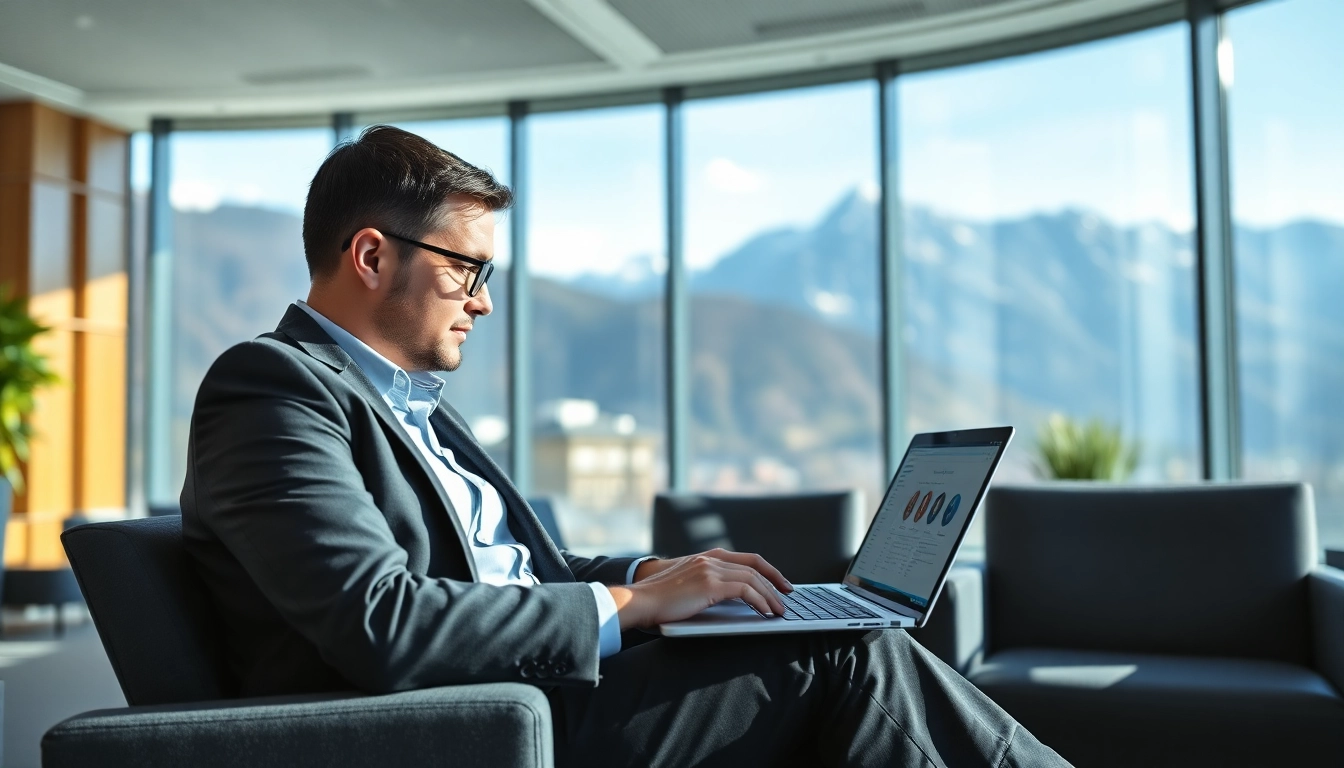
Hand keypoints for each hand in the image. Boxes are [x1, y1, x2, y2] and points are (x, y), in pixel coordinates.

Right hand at [610, 549, 792, 630]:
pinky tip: (764, 611)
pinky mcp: (710, 584)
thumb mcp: (687, 586)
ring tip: (779, 610)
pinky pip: (745, 590)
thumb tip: (731, 599)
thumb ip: (706, 585)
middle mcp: (710, 559)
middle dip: (775, 581)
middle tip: (787, 596)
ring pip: (753, 578)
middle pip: (754, 566)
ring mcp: (710, 569)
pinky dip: (759, 601)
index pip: (746, 559)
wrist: (638, 601)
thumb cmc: (659, 601)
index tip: (779, 582)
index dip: (767, 570)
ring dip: (770, 595)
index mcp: (706, 557)